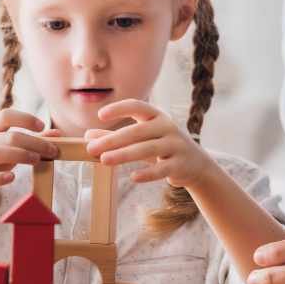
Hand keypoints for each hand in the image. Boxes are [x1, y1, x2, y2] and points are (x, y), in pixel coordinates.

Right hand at [0, 110, 58, 210]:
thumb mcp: (7, 148)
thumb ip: (30, 140)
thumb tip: (57, 134)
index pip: (5, 115)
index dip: (25, 118)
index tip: (42, 126)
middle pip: (9, 136)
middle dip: (34, 142)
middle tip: (52, 150)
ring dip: (20, 155)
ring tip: (37, 160)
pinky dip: (0, 177)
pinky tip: (12, 178)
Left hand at [84, 99, 214, 189]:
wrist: (196, 164)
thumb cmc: (162, 147)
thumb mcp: (142, 139)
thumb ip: (116, 137)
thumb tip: (88, 136)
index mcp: (157, 116)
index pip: (137, 106)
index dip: (119, 108)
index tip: (100, 115)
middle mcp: (167, 127)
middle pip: (137, 131)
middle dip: (113, 139)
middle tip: (92, 148)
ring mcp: (175, 145)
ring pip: (147, 149)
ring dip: (124, 154)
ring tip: (104, 160)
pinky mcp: (180, 164)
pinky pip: (162, 169)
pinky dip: (148, 173)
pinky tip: (133, 177)